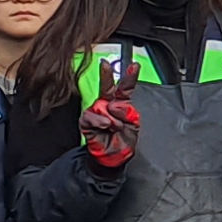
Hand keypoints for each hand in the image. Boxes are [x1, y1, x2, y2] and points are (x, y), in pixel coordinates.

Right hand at [80, 55, 140, 169]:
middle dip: (106, 74)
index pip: (125, 88)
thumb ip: (128, 112)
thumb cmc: (123, 140)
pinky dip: (100, 121)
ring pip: (101, 105)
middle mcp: (107, 105)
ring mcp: (96, 112)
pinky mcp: (87, 121)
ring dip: (111, 117)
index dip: (130, 76)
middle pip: (106, 86)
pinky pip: (91, 116)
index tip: (134, 65)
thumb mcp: (133, 125)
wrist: (114, 156)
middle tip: (105, 64)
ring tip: (116, 126)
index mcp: (120, 104)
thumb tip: (116, 105)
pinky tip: (105, 125)